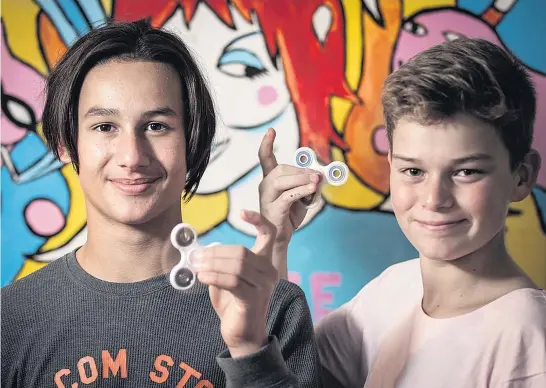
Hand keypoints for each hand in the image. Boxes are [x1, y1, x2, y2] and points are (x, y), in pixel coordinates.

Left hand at [192, 210, 277, 357]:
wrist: (243, 336)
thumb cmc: (234, 306)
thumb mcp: (225, 280)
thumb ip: (219, 264)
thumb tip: (201, 250)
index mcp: (265, 262)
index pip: (268, 234)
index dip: (257, 220)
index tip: (241, 212)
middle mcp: (269, 271)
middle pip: (241, 251)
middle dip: (214, 252)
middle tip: (195, 256)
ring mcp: (264, 285)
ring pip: (236, 264)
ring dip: (211, 264)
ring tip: (196, 266)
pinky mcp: (254, 298)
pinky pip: (232, 281)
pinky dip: (214, 276)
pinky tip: (201, 277)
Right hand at [258, 128, 320, 247]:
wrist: (280, 236)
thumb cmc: (290, 214)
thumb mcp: (301, 195)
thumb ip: (308, 184)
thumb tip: (319, 175)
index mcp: (270, 179)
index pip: (265, 157)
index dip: (267, 144)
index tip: (271, 130)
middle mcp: (265, 185)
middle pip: (282, 169)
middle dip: (301, 171)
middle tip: (317, 176)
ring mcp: (267, 196)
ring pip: (283, 180)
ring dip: (302, 179)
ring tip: (316, 181)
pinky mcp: (273, 208)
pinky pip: (288, 195)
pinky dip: (302, 191)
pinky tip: (312, 190)